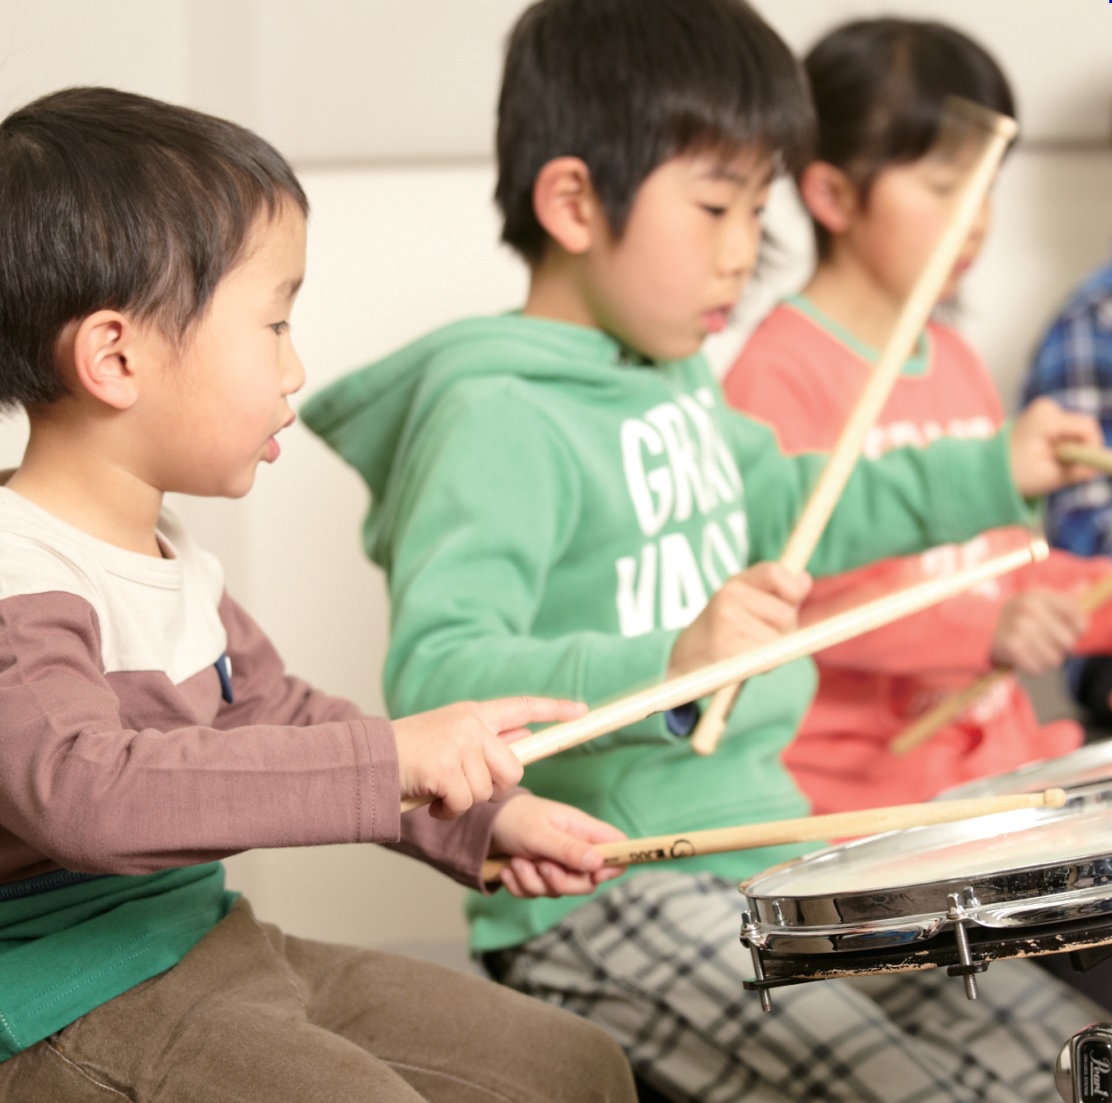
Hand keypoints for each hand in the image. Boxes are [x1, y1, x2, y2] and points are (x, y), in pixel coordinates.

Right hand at [393, 697, 586, 819]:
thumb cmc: (410, 753)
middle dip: (494, 787)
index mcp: (474, 713)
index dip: (554, 709)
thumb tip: (527, 734)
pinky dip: (449, 811)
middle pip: (512, 768)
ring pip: (488, 790)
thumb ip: (487, 737)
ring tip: (440, 791)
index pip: (522, 705)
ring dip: (465, 801)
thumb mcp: (451, 735)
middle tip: (464, 788)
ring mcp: (458, 744)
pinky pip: (466, 803)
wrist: (368, 760)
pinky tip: (432, 800)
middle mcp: (470, 724)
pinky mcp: (446, 768)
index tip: (581, 711)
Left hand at [489, 795, 626, 897]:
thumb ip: (570, 850)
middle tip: (542, 867)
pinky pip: (537, 893)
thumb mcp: (540, 834)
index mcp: (582, 830)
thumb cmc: (515, 819)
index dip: (614, 864)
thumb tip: (601, 863)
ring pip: (560, 891)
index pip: (617, 846)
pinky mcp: (539, 876)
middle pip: (589, 881)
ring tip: (516, 862)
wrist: (483, 823)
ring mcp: (557, 864)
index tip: (595, 875)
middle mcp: (574, 848)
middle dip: (562, 882)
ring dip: (534, 882)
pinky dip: (520, 886)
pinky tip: (507, 870)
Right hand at [666, 562, 810, 677]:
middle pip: (786, 614)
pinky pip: (767, 659)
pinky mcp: (725, 646)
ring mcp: (725, 620)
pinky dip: (764, 667)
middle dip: (785, 631)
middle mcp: (728, 595)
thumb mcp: (743, 604)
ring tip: (748, 651)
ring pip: (780, 640)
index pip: (775, 572)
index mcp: (736, 582)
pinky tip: (743, 664)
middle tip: (760, 638)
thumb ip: (775, 592)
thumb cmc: (722, 634)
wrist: (682, 662)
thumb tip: (804, 580)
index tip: (791, 602)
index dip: (793, 589)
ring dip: (774, 653)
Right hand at [990, 589, 1086, 674]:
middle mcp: (1031, 609)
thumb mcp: (1033, 601)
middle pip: (1068, 643)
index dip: (1075, 632)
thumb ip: (1061, 599)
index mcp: (1040, 596)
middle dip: (1058, 648)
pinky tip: (1021, 658)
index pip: (1079, 621)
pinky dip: (1030, 668)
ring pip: (1054, 659)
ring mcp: (1020, 627)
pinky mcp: (1011, 646)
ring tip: (1031, 651)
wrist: (973, 626)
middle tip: (1042, 644)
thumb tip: (1084, 587)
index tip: (1062, 632)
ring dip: (1043, 660)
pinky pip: (1036, 668)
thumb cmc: (1011, 617)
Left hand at [1010, 397, 1101, 496]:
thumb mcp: (1050, 477)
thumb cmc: (1016, 474)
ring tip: (1048, 461)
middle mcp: (1045, 408)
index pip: (1087, 427)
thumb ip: (1078, 471)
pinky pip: (1066, 430)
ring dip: (1069, 448)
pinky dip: (1062, 445)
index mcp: (1045, 419)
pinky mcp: (1043, 415)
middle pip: (1082, 428)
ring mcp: (1043, 410)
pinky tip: (1045, 454)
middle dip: (1078, 449)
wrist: (990, 468)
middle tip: (1058, 466)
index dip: (1093, 447)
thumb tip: (1100, 467)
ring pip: (1076, 430)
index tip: (1085, 466)